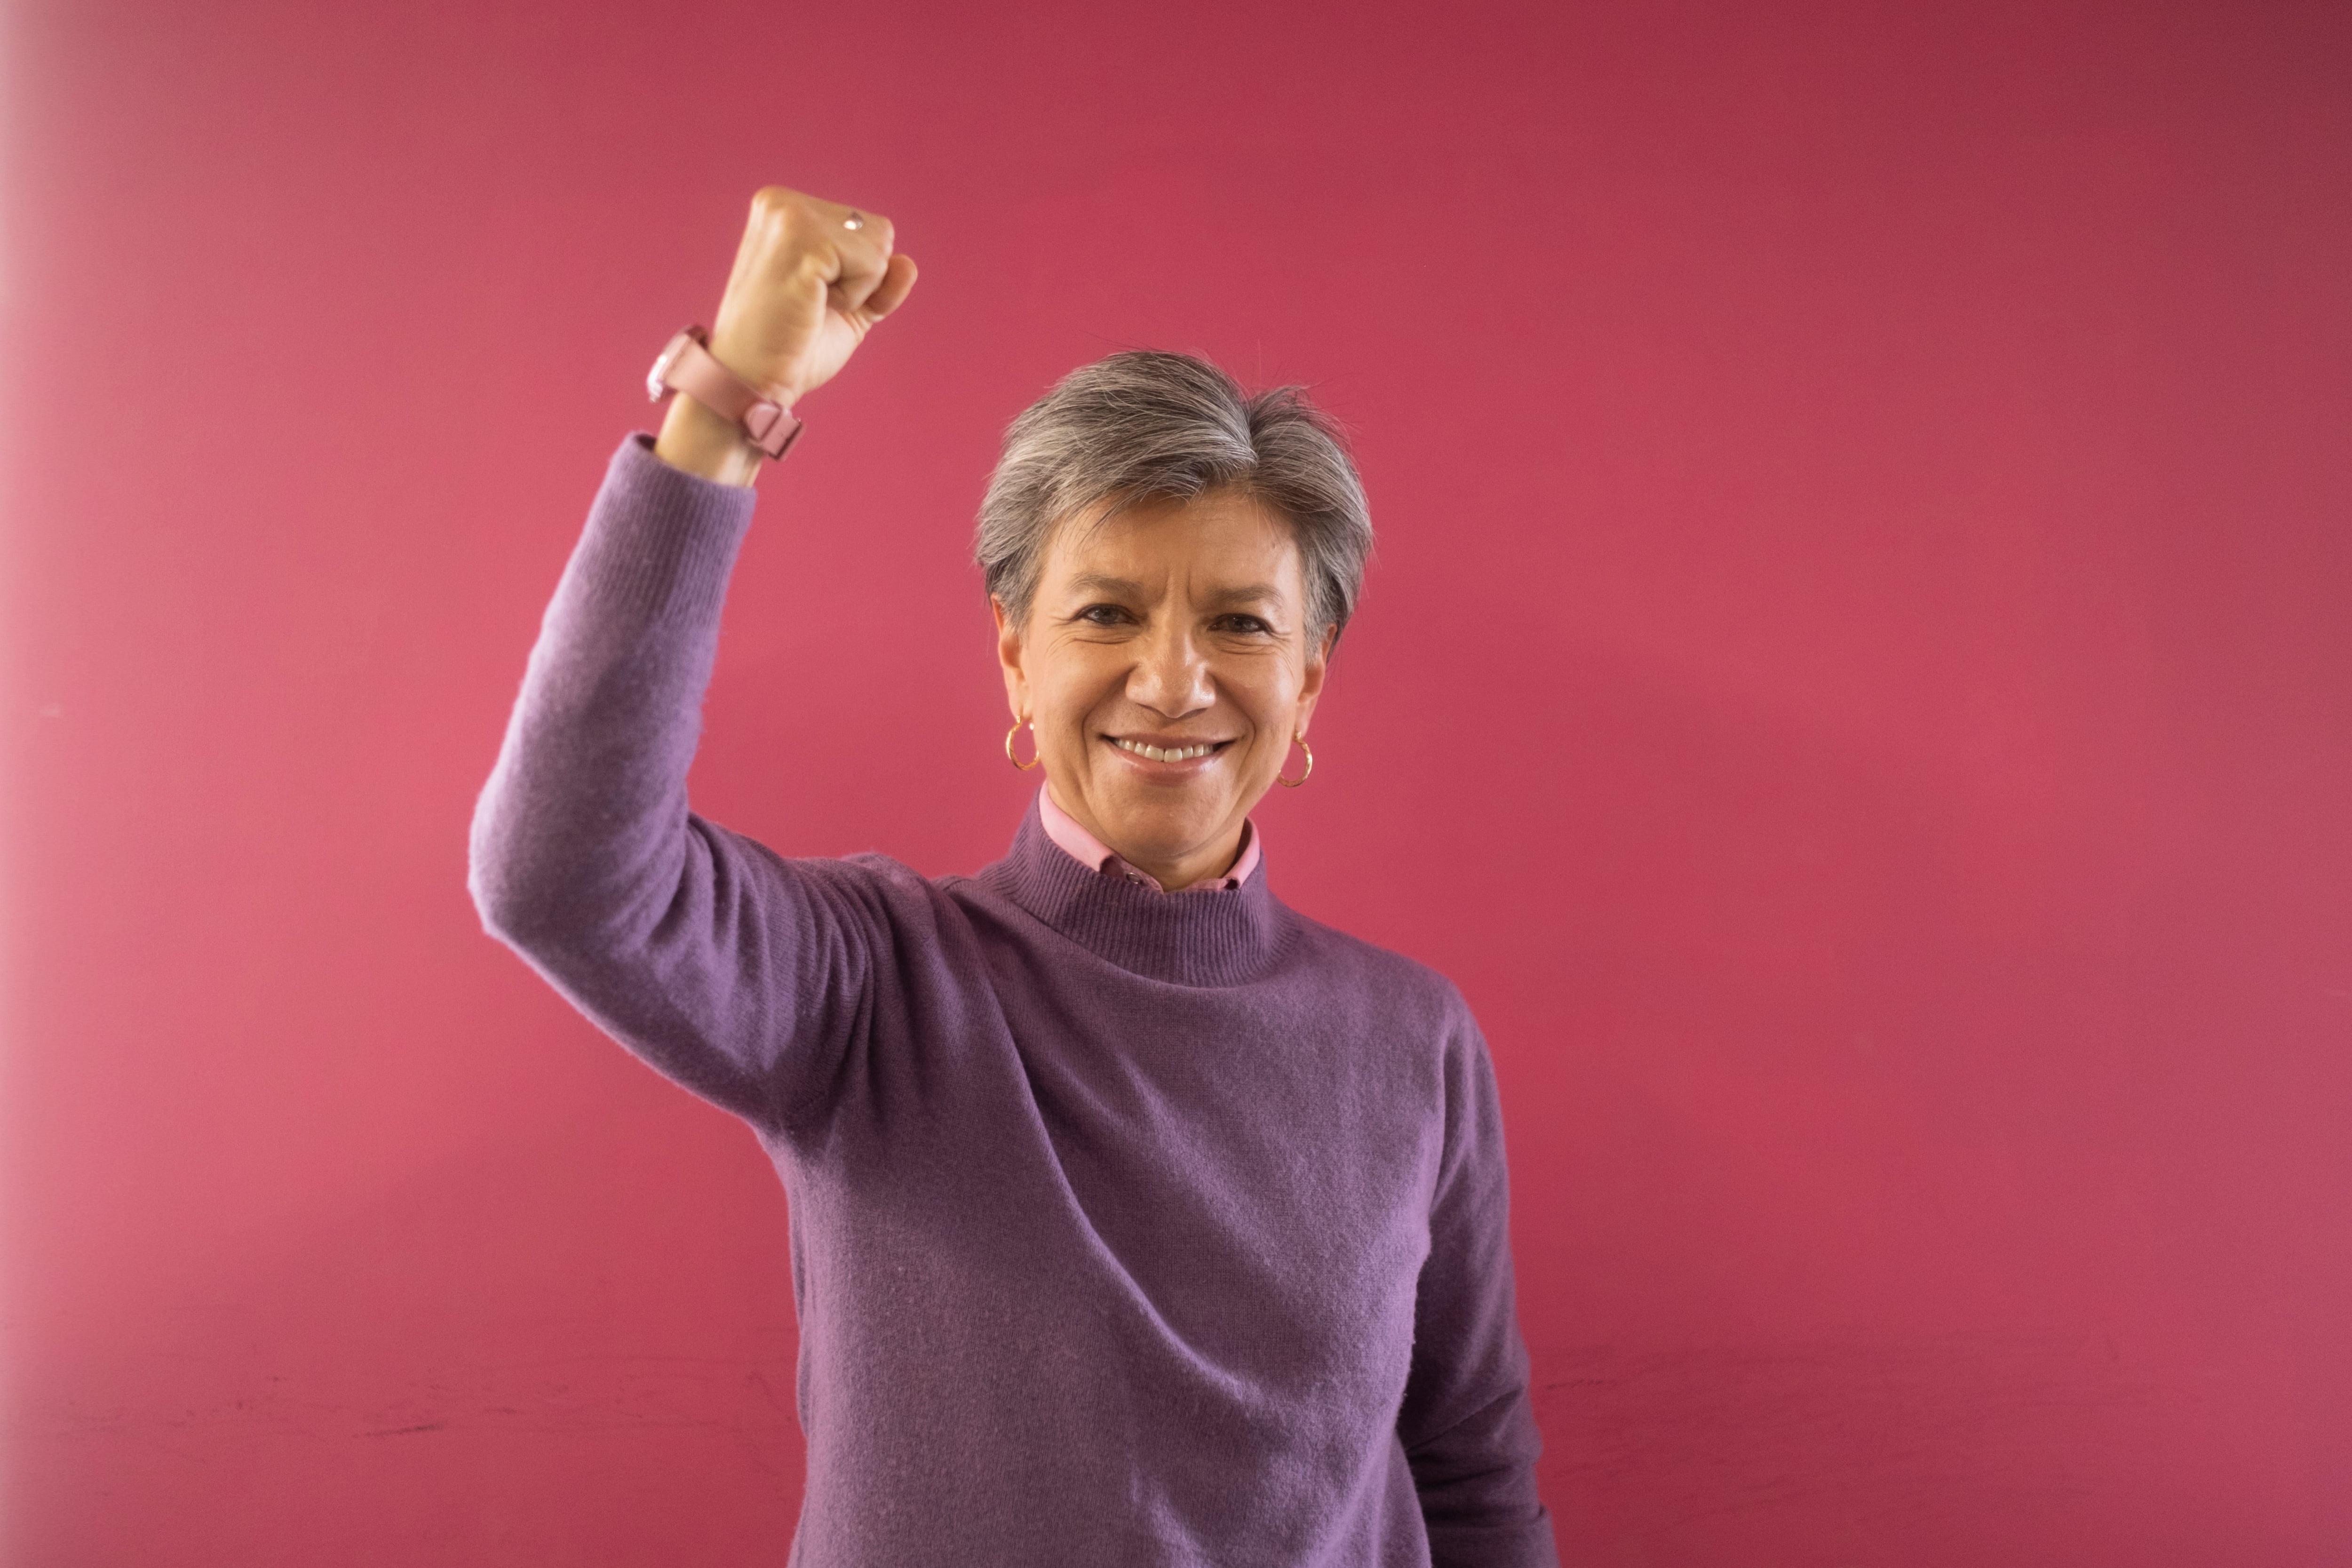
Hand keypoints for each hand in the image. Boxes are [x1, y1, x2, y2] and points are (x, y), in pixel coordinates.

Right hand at [656, 187, 917, 483]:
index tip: (816, 300)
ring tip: (810, 304)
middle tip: (813, 305)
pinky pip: (871, 263)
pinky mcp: (801, 239)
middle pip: (878, 230)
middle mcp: (781, 201)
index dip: (860, 276)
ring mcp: (789, 215)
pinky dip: (854, 297)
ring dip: (857, 289)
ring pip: (879, 243)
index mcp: (784, 208)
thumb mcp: (849, 307)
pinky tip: (812, 306)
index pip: (866, 228)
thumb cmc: (792, 349)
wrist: (753, 382)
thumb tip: (908, 263)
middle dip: (861, 280)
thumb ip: (880, 280)